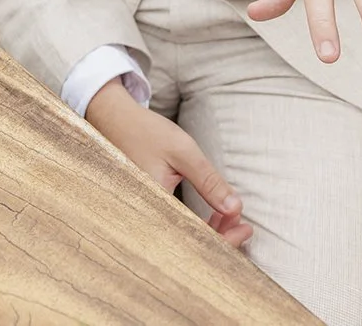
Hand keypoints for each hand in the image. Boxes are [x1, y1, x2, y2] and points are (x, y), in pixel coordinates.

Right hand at [85, 80, 251, 248]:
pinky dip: (197, 221)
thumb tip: (235, 208)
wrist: (115, 119)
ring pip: (183, 233)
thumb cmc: (146, 132)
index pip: (194, 237)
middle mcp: (147, 215)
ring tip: (232, 215)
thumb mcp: (183, 152)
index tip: (246, 227)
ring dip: (210, 228)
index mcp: (154, 206)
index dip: (224, 238)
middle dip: (221, 235)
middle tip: (245, 225)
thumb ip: (209, 182)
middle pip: (189, 241)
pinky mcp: (149, 206)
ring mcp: (146, 212)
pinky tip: (214, 212)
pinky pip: (176, 222)